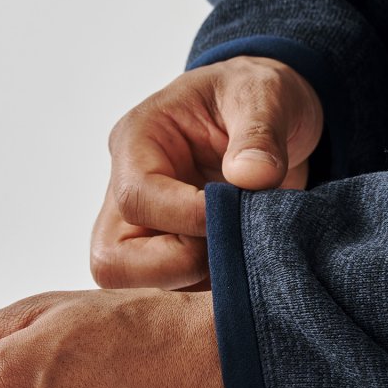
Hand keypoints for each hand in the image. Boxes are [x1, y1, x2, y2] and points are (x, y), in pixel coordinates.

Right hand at [90, 55, 323, 291]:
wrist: (276, 115)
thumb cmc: (258, 94)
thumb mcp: (265, 93)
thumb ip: (259, 132)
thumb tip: (251, 176)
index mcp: (138, 142)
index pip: (135, 197)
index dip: (187, 216)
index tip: (240, 209)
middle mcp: (129, 189)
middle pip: (112, 259)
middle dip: (176, 265)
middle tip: (233, 242)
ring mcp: (146, 229)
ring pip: (137, 287)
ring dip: (195, 284)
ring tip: (247, 254)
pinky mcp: (173, 255)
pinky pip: (175, 295)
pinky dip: (211, 293)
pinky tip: (249, 269)